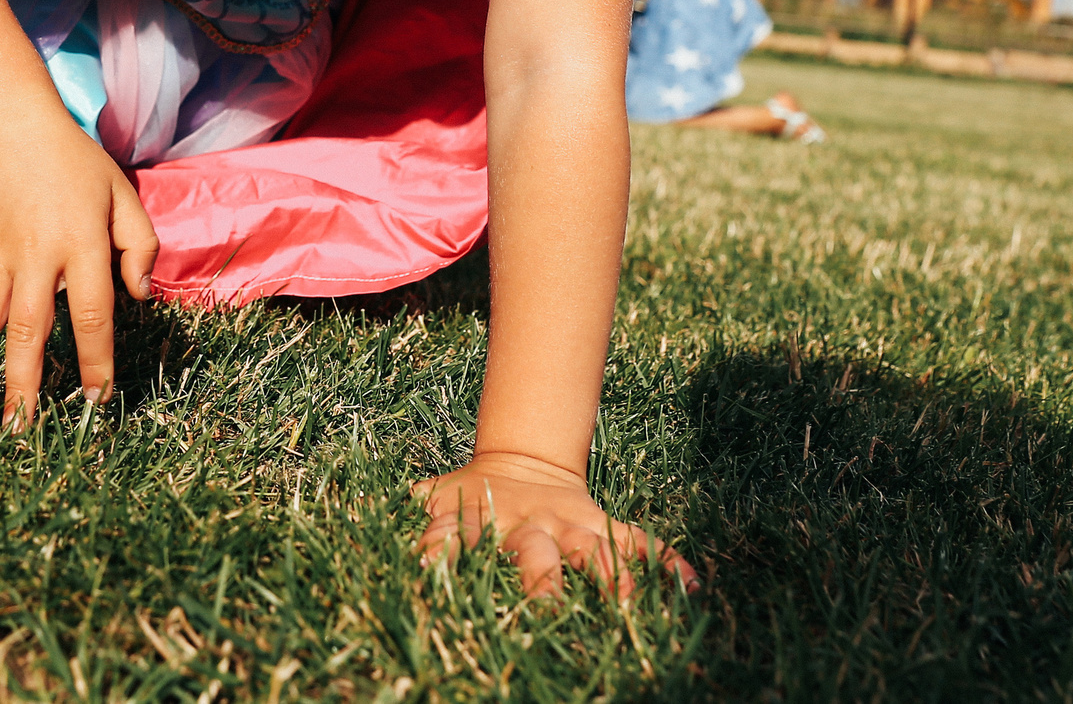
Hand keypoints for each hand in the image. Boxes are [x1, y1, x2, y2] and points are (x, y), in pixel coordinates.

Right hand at [0, 115, 156, 426]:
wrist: (7, 124)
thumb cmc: (74, 162)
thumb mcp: (121, 194)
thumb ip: (140, 245)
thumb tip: (138, 298)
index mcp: (81, 242)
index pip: (92, 314)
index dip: (96, 362)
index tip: (99, 400)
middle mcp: (36, 255)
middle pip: (30, 331)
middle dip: (28, 386)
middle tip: (25, 433)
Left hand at [415, 453, 696, 600]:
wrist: (521, 465)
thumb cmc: (471, 498)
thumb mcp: (438, 499)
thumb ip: (414, 514)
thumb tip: (379, 511)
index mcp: (484, 521)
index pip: (459, 536)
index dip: (442, 552)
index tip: (433, 572)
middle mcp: (533, 525)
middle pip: (538, 552)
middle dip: (542, 579)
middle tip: (543, 608)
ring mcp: (574, 527)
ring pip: (597, 548)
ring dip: (612, 573)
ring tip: (629, 600)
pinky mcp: (605, 529)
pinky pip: (644, 544)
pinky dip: (669, 562)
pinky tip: (693, 586)